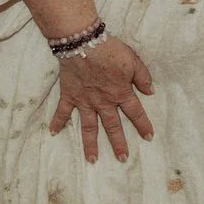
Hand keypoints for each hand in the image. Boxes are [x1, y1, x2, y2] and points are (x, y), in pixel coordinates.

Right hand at [49, 36, 156, 162]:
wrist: (84, 43)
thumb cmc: (111, 50)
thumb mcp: (134, 61)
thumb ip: (143, 78)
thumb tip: (150, 92)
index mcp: (121, 94)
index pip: (135, 113)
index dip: (143, 125)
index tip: (149, 137)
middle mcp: (103, 102)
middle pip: (112, 126)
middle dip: (118, 143)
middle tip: (122, 159)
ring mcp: (85, 101)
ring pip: (89, 127)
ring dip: (90, 144)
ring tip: (92, 160)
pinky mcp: (69, 95)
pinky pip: (62, 112)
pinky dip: (57, 122)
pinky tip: (53, 133)